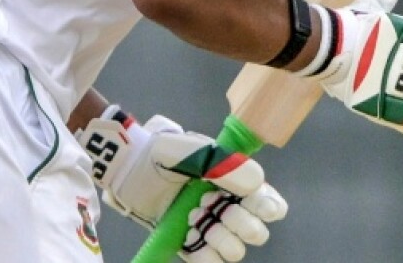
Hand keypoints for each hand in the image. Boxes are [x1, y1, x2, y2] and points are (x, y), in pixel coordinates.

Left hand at [77, 109, 286, 261]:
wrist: (130, 170)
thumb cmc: (165, 153)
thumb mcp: (197, 151)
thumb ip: (228, 166)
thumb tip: (257, 184)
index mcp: (240, 184)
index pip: (272, 206)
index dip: (266, 207)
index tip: (246, 200)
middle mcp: (230, 209)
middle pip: (256, 234)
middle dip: (237, 222)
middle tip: (207, 202)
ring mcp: (212, 230)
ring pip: (235, 252)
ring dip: (216, 237)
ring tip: (193, 216)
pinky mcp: (191, 247)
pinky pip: (210, 262)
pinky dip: (203, 254)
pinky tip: (189, 235)